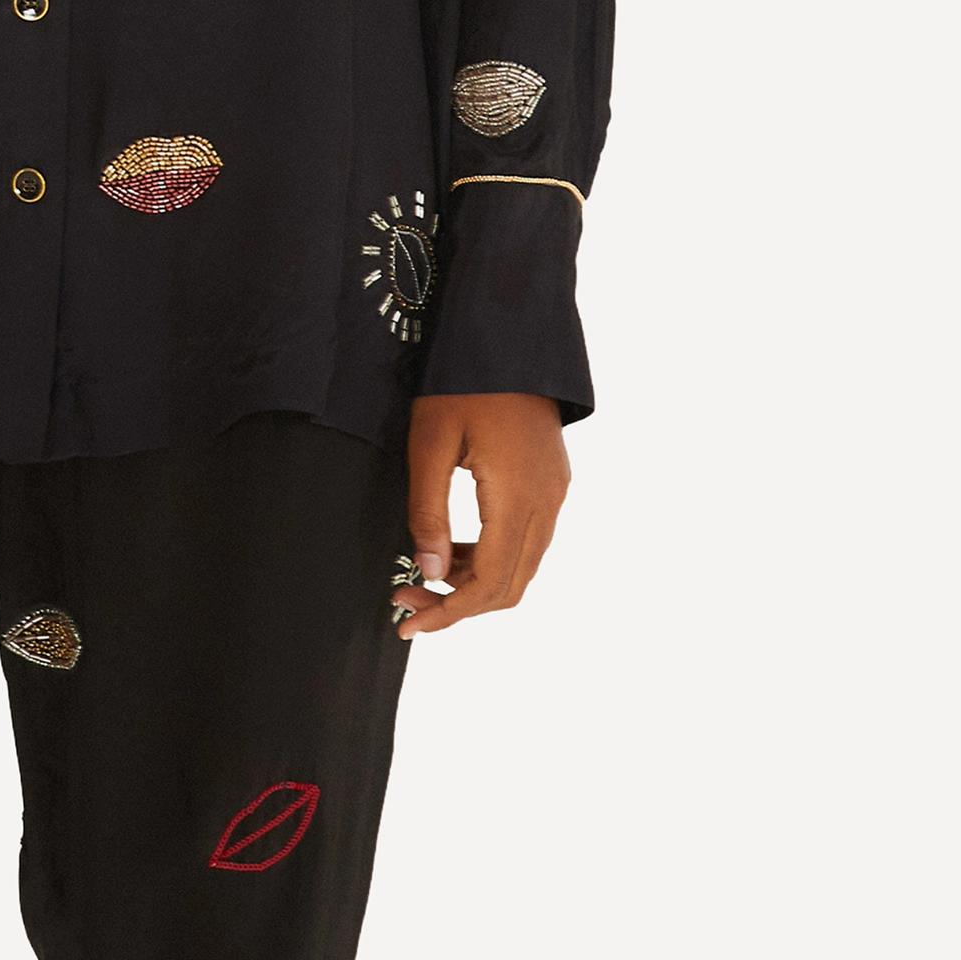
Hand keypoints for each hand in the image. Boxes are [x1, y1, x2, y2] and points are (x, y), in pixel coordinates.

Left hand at [394, 392, 570, 636]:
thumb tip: (429, 572)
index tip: (408, 623)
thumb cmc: (462, 381)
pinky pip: (528, 540)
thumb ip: (429, 512)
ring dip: (474, 583)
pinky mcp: (552, 482)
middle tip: (406, 601)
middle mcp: (547, 502)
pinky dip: (491, 558)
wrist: (509, 336)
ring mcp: (555, 492)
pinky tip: (453, 548)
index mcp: (518, 496)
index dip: (448, 612)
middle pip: (510, 586)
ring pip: (521, 567)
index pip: (489, 583)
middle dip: (457, 604)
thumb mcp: (429, 443)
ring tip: (422, 574)